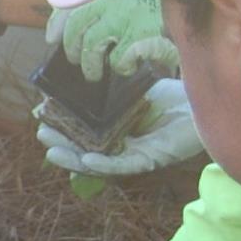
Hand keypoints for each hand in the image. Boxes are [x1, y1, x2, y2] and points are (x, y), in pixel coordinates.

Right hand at [39, 79, 200, 176]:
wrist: (199, 102)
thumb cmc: (168, 95)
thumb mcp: (130, 88)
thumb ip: (106, 88)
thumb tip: (74, 74)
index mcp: (112, 127)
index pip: (79, 130)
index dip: (60, 124)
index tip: (41, 113)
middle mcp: (119, 144)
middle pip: (83, 148)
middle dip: (60, 144)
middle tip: (41, 135)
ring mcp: (133, 154)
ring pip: (96, 162)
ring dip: (73, 159)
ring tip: (52, 152)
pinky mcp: (150, 160)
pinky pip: (123, 166)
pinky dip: (104, 164)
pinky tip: (88, 159)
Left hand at [47, 0, 179, 81]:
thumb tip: (57, 31)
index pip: (70, 3)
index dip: (57, 23)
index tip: (52, 38)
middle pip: (76, 27)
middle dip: (72, 48)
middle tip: (77, 60)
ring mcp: (125, 14)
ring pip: (92, 45)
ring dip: (90, 64)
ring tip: (94, 73)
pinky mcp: (142, 33)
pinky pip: (119, 57)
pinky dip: (120, 65)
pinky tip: (127, 66)